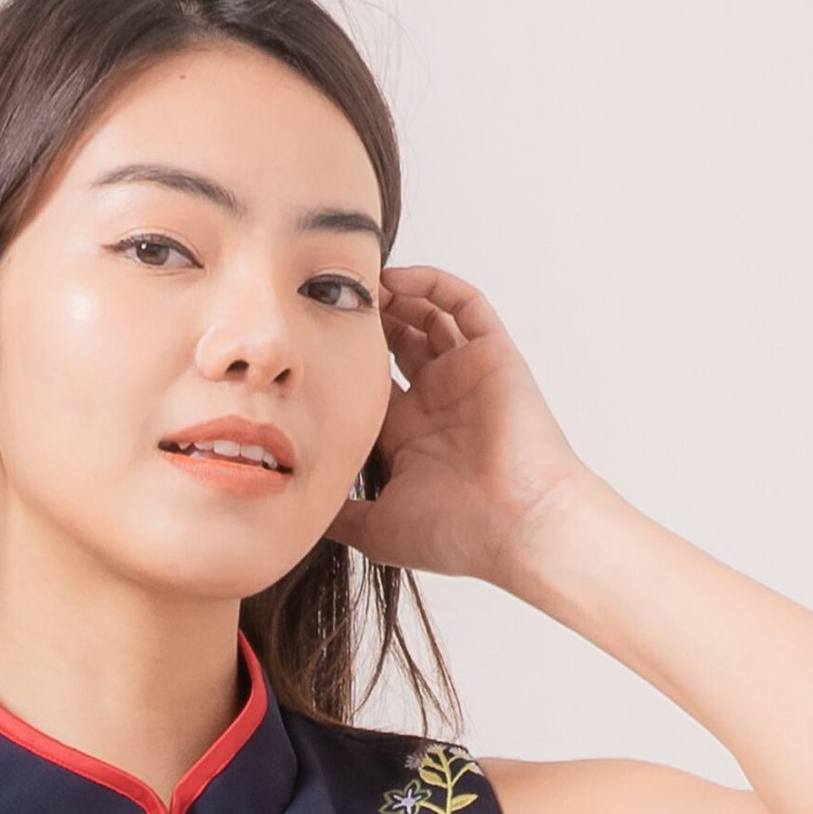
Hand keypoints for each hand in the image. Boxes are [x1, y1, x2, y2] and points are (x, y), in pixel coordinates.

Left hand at [326, 263, 586, 588]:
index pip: (367, 382)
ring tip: (356, 284)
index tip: (304, 344)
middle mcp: (436, 400)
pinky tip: (396, 279)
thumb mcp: (377, 528)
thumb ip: (338, 513)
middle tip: (326, 302)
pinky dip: (433, 284)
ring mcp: (464, 375)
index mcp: (408, 435)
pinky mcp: (492, 355)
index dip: (339, 360)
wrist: (517, 526)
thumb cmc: (456, 534)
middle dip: (364, 322)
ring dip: (394, 297)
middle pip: (395, 343)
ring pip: (427, 316)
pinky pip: (464, 303)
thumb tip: (295, 508)